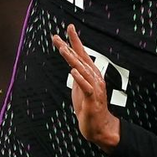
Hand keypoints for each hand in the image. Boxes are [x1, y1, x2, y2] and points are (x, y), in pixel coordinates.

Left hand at [52, 24, 119, 150]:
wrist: (99, 128)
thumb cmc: (89, 109)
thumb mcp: (79, 89)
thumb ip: (77, 77)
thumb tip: (71, 66)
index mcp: (91, 74)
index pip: (82, 54)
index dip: (75, 41)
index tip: (69, 28)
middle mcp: (95, 78)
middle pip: (81, 59)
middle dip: (69, 47)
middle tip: (57, 37)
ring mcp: (95, 88)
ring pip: (83, 71)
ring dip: (73, 59)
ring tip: (63, 50)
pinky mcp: (93, 100)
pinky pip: (87, 87)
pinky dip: (80, 79)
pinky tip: (72, 71)